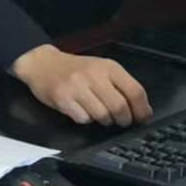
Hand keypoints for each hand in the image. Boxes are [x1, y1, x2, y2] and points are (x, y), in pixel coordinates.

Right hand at [9, 44, 151, 125]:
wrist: (42, 64)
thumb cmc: (76, 69)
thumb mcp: (101, 69)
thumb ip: (120, 85)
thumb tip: (142, 110)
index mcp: (109, 67)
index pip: (135, 91)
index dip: (142, 110)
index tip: (142, 119)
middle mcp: (94, 75)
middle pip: (119, 107)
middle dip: (124, 120)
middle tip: (122, 121)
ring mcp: (77, 87)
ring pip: (102, 115)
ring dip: (105, 120)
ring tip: (100, 115)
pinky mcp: (63, 98)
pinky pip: (83, 119)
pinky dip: (86, 120)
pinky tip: (82, 111)